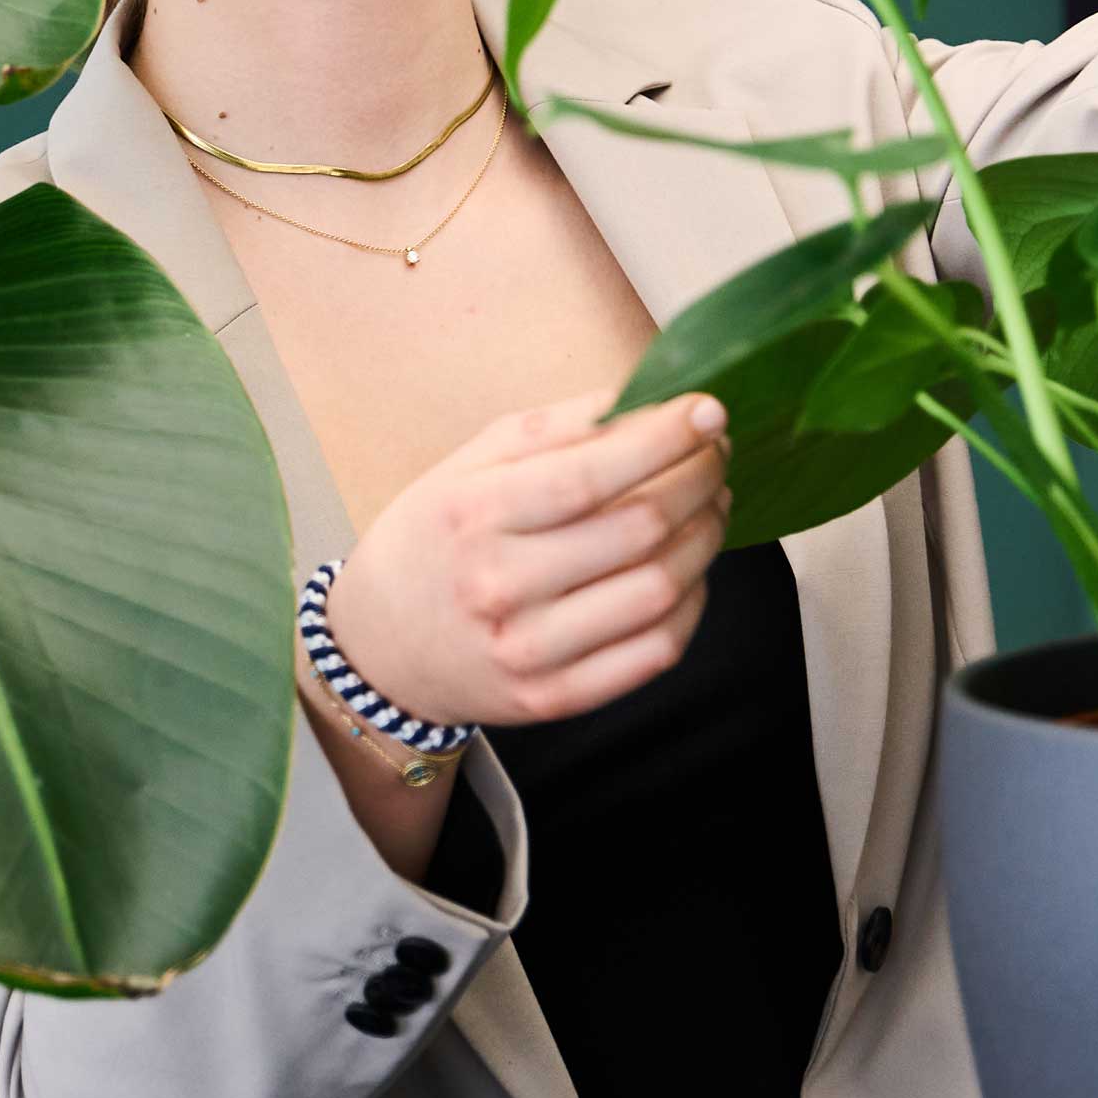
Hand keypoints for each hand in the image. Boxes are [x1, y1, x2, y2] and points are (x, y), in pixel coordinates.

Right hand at [320, 386, 732, 731]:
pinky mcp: (555, 699)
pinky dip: (693, 602)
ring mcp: (530, 652)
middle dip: (698, 480)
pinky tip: (690, 569)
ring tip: (711, 503)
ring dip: (706, 536)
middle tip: (715, 453)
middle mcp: (500, 586)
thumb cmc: (435, 538)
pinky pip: (656, 652)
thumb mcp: (470, 463)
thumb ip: (556, 428)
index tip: (708, 412)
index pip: (589, 474)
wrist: (382, 647)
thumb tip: (645, 397)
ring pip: (659, 590)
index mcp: (474, 514)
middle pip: (638, 530)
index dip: (662, 440)